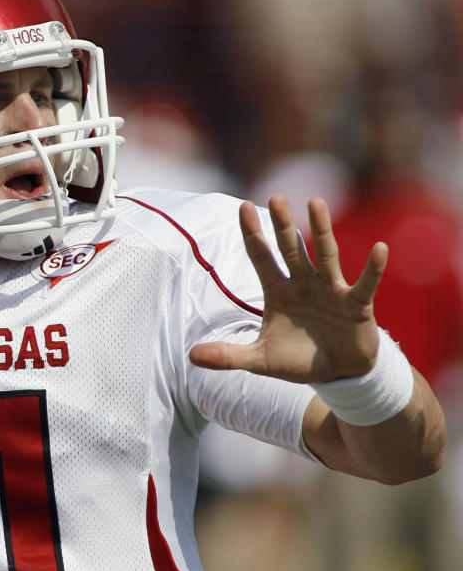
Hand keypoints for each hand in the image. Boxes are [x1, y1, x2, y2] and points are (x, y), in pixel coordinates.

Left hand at [188, 194, 386, 382]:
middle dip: (283, 225)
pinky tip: (379, 248)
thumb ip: (227, 356)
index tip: (243, 207)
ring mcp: (330, 291)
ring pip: (325, 255)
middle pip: (291, 249)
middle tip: (276, 197)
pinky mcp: (356, 304)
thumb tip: (190, 356)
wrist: (337, 373)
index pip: (261, 257)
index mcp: (278, 292)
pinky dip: (373, 268)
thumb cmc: (298, 360)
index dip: (252, 234)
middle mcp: (303, 284)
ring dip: (322, 230)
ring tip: (316, 203)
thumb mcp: (260, 360)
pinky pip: (365, 283)